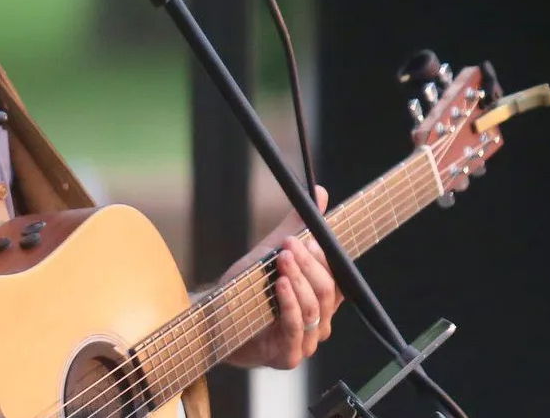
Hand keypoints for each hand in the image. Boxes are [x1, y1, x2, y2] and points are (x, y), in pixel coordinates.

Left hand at [222, 186, 343, 369]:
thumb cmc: (245, 291)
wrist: (211, 321)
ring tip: (283, 260)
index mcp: (321, 300)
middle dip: (309, 265)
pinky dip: (289, 304)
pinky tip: (280, 285)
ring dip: (299, 281)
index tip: (310, 236)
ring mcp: (304, 342)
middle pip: (327, 291)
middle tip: (291, 245)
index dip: (327, 258)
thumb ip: (296, 226)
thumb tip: (319, 192)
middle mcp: (318, 323)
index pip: (338, 278)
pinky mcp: (287, 356)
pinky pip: (295, 328)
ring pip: (313, 309)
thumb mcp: (271, 253)